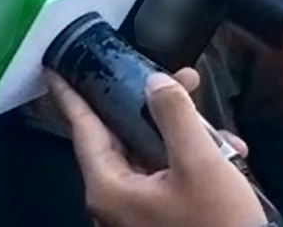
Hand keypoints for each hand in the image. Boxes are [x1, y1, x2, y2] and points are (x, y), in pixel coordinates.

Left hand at [47, 67, 262, 226]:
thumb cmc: (216, 224)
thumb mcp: (200, 163)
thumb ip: (174, 115)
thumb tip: (154, 83)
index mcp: (109, 188)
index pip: (83, 130)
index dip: (71, 96)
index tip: (55, 71)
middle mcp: (115, 202)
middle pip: (123, 137)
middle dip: (153, 106)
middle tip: (176, 79)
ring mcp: (137, 212)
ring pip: (152, 155)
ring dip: (185, 136)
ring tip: (217, 130)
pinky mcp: (160, 218)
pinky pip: (169, 177)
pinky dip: (195, 163)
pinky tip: (228, 155)